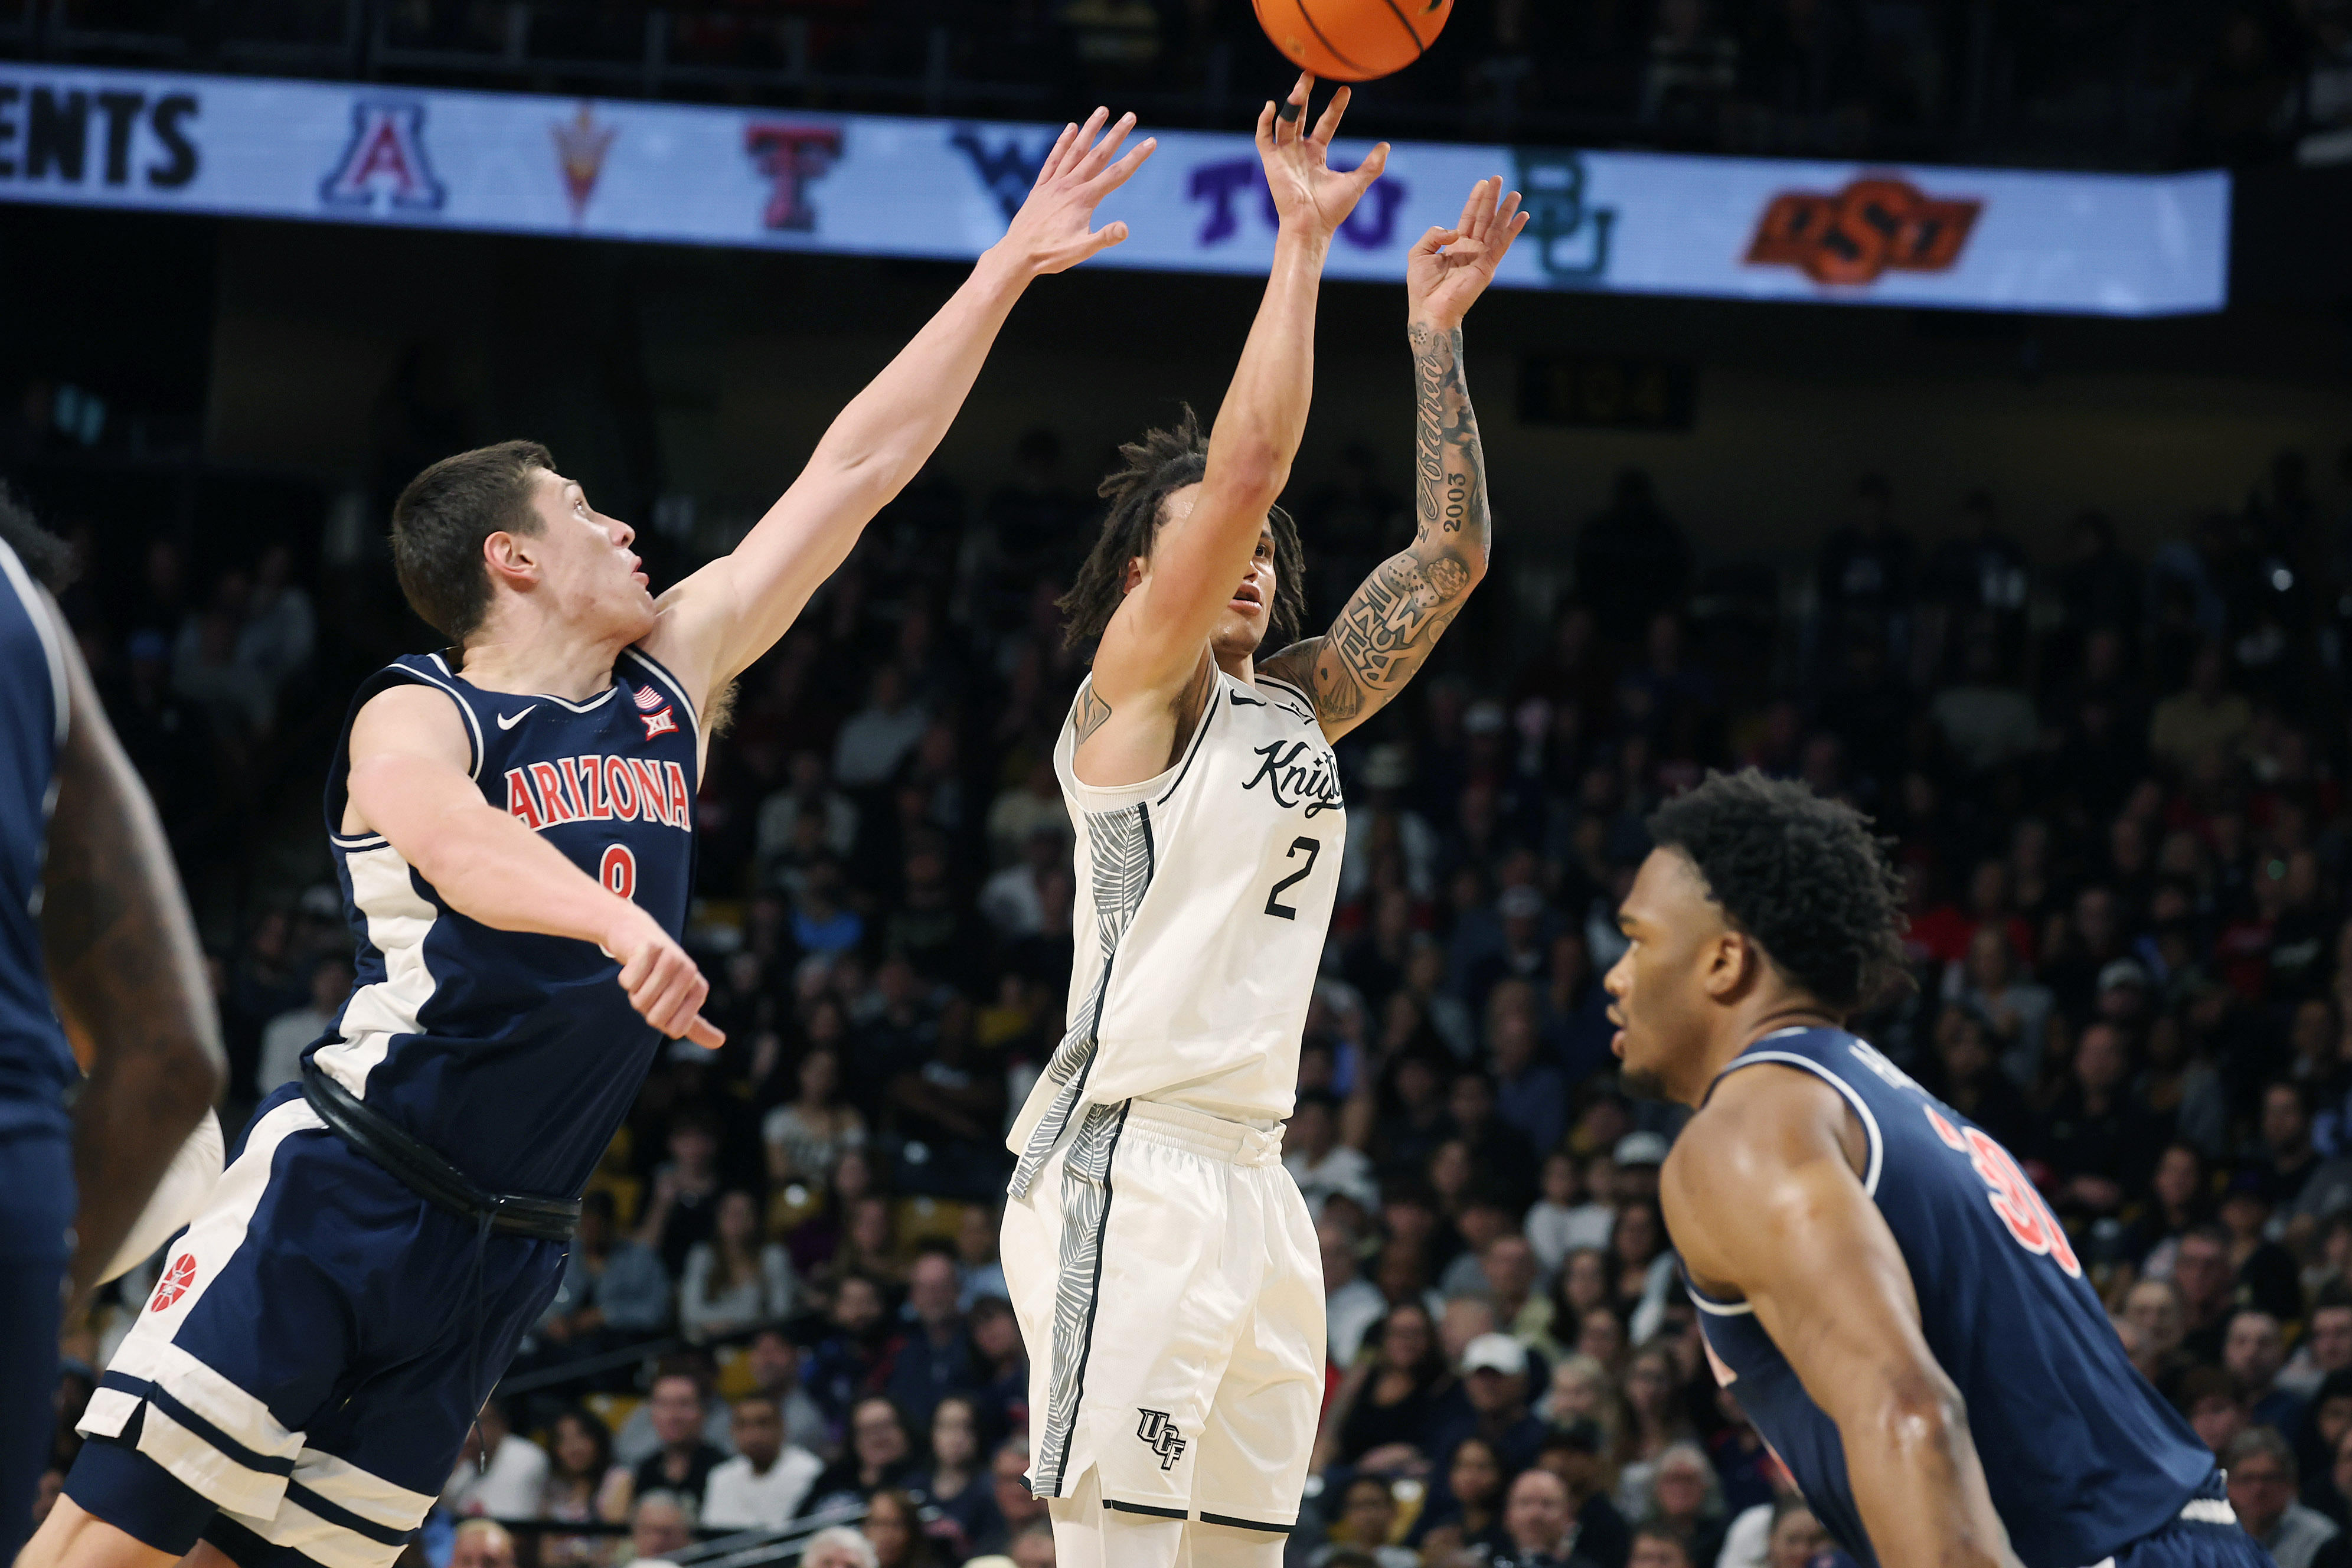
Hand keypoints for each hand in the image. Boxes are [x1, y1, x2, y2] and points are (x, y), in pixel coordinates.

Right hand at [606, 909, 723, 1047]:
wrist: (637, 935)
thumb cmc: (659, 973)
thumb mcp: (680, 999)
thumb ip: (696, 1024)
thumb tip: (720, 1043)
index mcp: (699, 990)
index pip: (676, 1030)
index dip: (661, 1021)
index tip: (661, 1002)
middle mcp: (689, 973)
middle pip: (656, 1018)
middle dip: (645, 1008)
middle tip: (648, 988)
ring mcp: (671, 958)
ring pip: (641, 1000)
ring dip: (634, 993)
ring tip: (642, 976)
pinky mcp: (649, 948)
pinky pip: (629, 982)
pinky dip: (625, 977)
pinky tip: (633, 963)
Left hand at [996, 106, 1156, 275]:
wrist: (1017, 255)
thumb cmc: (1051, 255)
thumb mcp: (1081, 251)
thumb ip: (1104, 238)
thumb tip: (1125, 228)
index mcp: (1084, 199)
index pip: (1117, 174)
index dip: (1136, 157)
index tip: (1151, 141)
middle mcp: (1070, 186)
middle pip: (1098, 155)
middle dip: (1116, 135)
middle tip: (1131, 115)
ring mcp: (1054, 184)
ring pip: (1076, 151)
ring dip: (1090, 130)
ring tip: (1102, 111)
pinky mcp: (1041, 187)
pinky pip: (1054, 159)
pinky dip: (1063, 143)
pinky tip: (1071, 128)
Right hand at [1256, 73, 1389, 238]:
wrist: (1311, 226)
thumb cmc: (1332, 210)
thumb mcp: (1357, 183)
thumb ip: (1372, 165)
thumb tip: (1386, 146)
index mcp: (1317, 154)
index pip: (1326, 124)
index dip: (1335, 107)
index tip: (1345, 90)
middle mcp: (1299, 152)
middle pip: (1299, 116)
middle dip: (1303, 95)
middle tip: (1310, 73)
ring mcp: (1284, 156)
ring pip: (1284, 122)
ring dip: (1290, 103)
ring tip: (1300, 86)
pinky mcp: (1271, 163)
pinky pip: (1263, 138)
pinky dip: (1265, 122)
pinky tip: (1272, 106)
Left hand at [1406, 176, 1528, 330]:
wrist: (1430, 310)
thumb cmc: (1422, 287)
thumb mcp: (1419, 253)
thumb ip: (1433, 235)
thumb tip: (1455, 231)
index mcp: (1455, 246)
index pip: (1468, 217)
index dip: (1475, 200)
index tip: (1482, 183)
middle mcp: (1470, 249)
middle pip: (1484, 218)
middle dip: (1491, 198)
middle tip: (1499, 179)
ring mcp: (1481, 257)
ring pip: (1496, 228)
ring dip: (1506, 211)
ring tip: (1516, 194)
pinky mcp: (1488, 266)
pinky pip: (1502, 244)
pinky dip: (1513, 230)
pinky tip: (1522, 217)